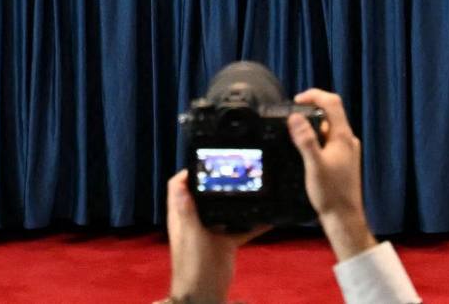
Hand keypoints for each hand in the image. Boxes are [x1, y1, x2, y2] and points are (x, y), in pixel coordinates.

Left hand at [165, 168, 260, 303]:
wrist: (205, 294)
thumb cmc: (194, 264)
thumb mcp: (191, 234)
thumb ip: (187, 209)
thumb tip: (180, 181)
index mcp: (182, 216)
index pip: (179, 186)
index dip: (190, 171)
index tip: (208, 159)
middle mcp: (195, 220)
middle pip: (204, 194)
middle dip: (218, 180)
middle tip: (237, 167)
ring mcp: (211, 231)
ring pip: (224, 209)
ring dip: (237, 199)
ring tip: (254, 184)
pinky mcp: (225, 243)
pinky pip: (241, 228)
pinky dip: (253, 223)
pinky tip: (269, 215)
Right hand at [289, 89, 374, 262]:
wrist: (344, 218)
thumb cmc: (331, 194)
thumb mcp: (314, 165)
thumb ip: (305, 140)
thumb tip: (295, 117)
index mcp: (343, 136)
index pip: (331, 103)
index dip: (314, 96)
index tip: (296, 100)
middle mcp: (348, 140)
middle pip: (330, 114)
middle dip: (310, 112)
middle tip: (291, 119)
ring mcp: (347, 151)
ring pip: (329, 129)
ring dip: (313, 128)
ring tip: (295, 137)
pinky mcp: (344, 161)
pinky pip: (330, 142)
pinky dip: (317, 140)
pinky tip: (306, 154)